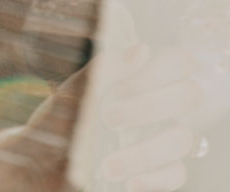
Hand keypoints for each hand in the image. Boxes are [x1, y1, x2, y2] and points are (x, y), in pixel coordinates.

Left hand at [0, 43, 209, 191]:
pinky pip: (177, 174)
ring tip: (107, 164)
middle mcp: (159, 106)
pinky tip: (125, 180)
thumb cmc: (58, 121)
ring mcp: (162, 139)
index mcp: (141, 78)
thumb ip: (104, 71)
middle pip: (191, 95)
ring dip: (146, 151)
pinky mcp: (158, 172)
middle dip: (150, 107)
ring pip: (185, 138)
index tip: (120, 87)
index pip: (179, 61)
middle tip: (109, 118)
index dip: (160, 70)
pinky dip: (153, 178)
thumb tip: (141, 50)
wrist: (38, 165)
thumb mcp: (72, 93)